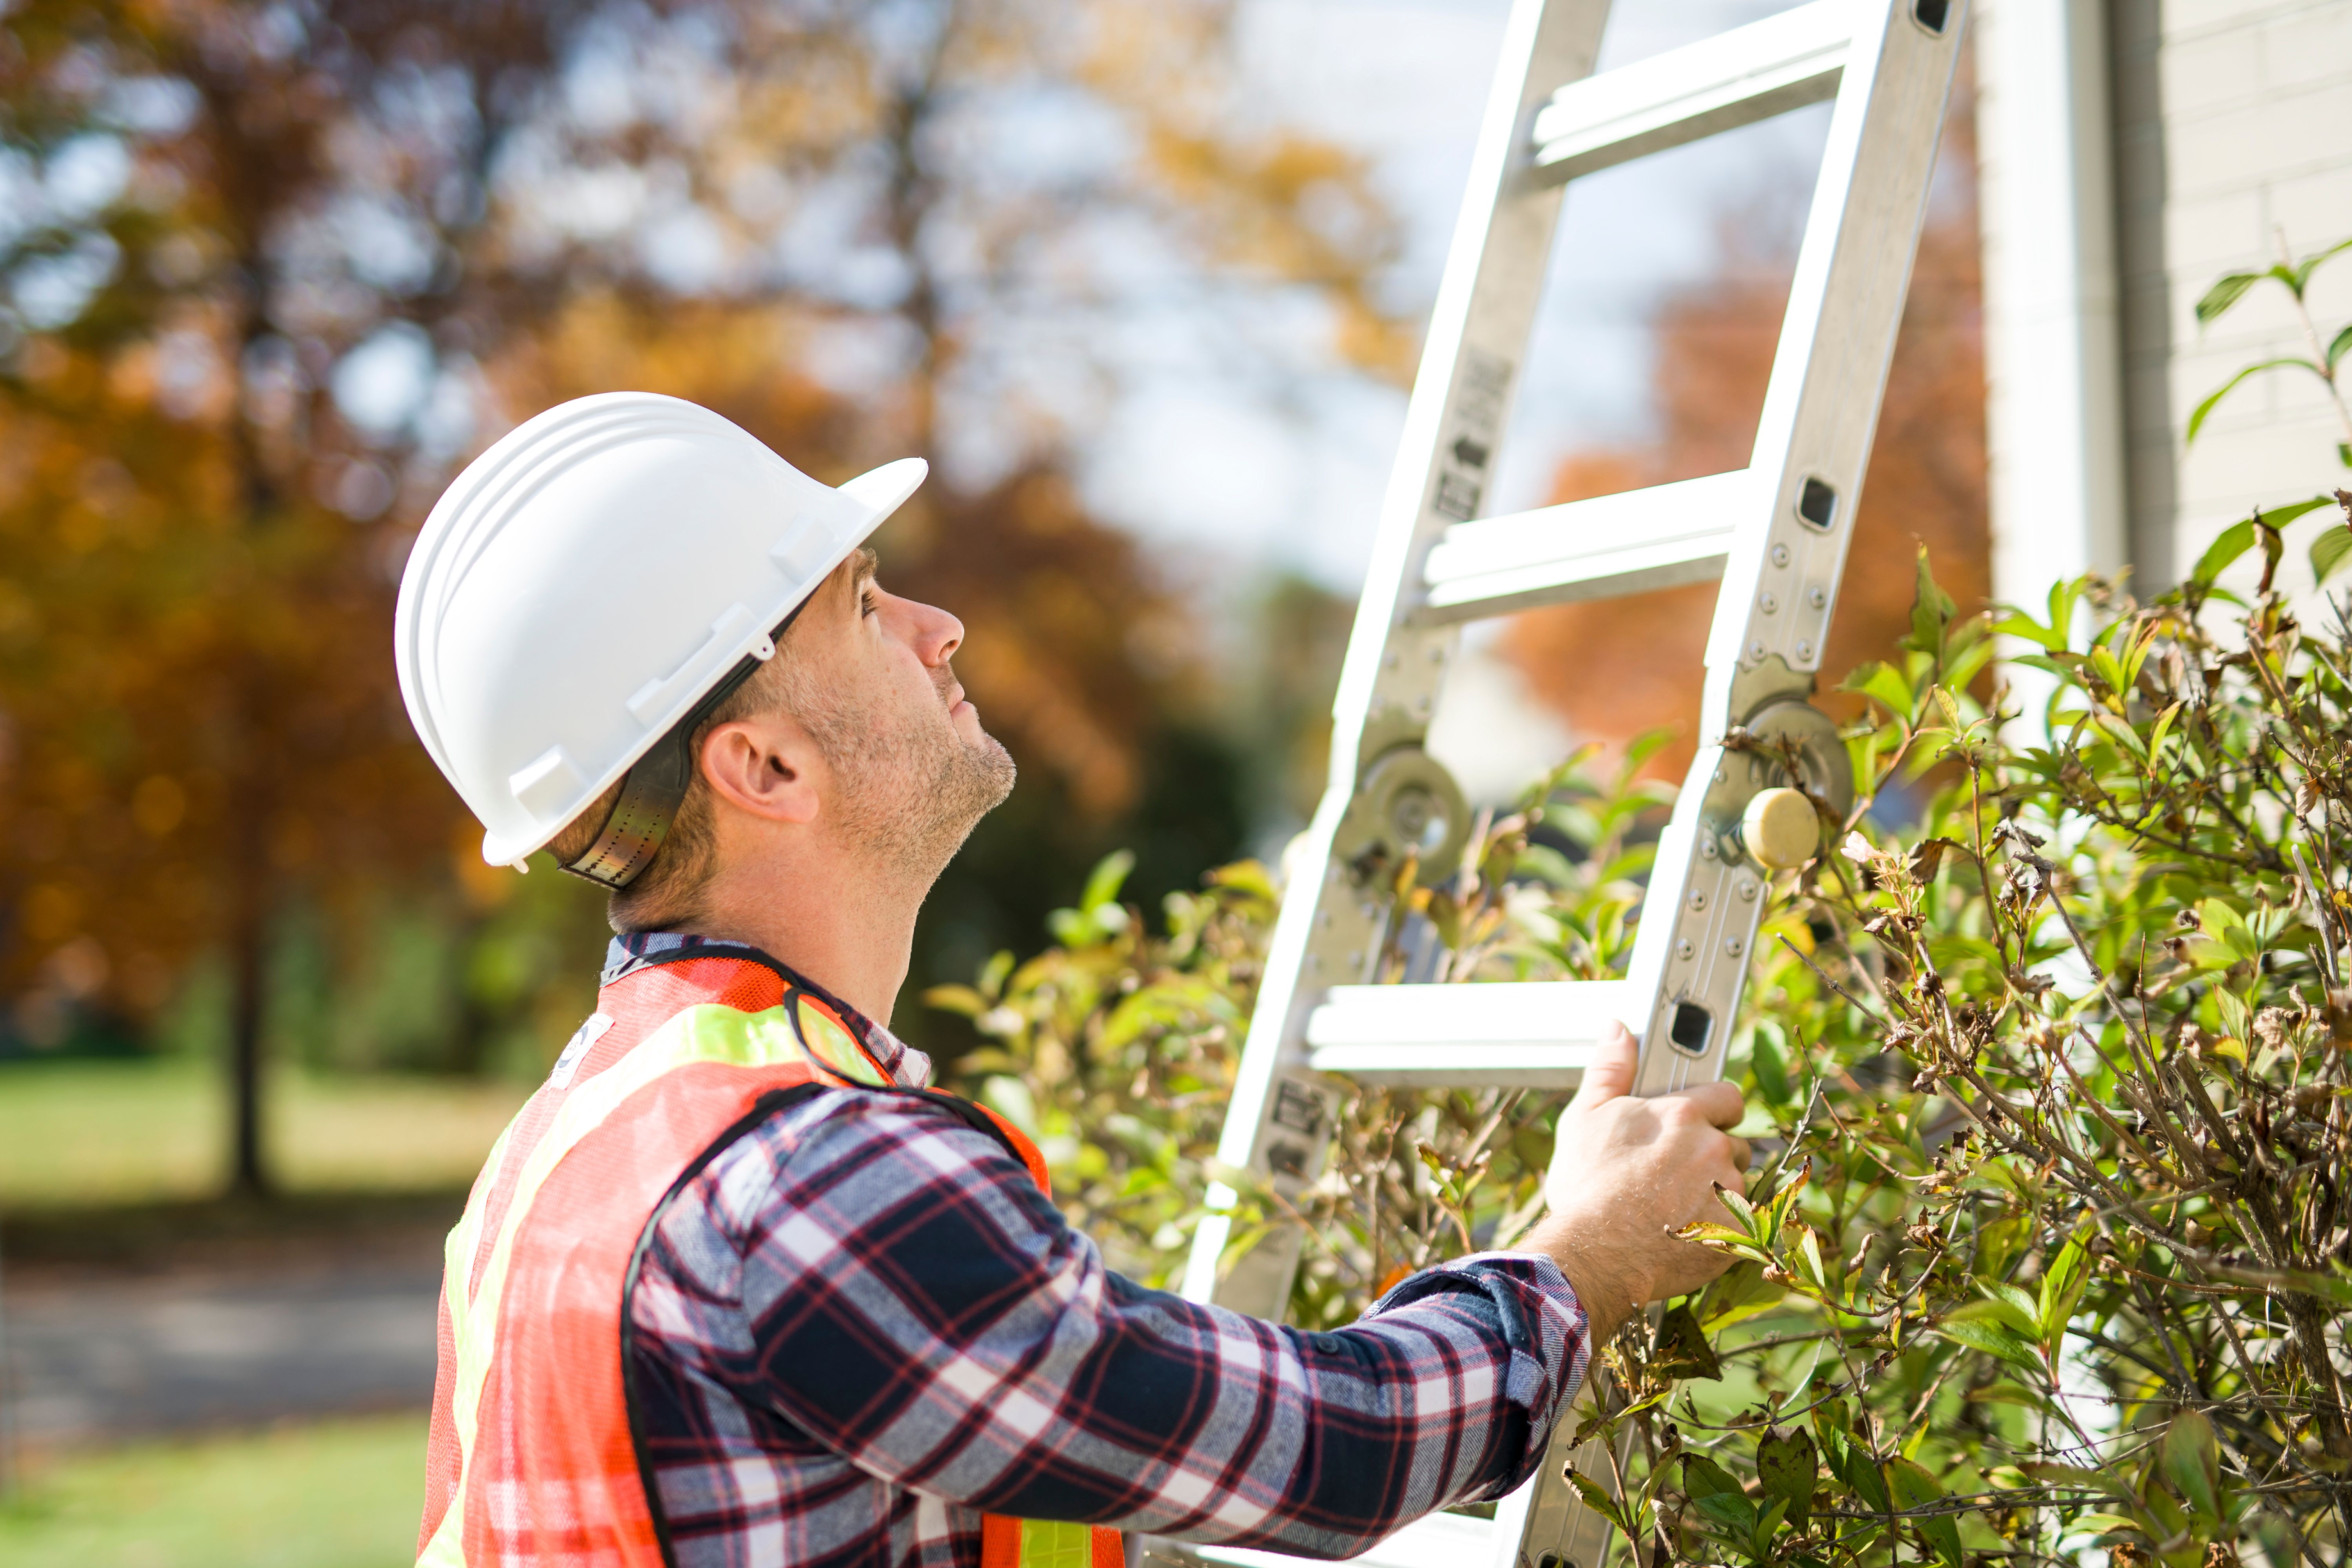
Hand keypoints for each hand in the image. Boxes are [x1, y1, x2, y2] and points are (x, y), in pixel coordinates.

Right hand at [1519, 1021, 1750, 1343]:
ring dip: (1718, 1192)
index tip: (1698, 1121)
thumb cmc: (1586, 1186)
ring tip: (1678, 1207)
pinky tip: (1688, 1234)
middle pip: (1734, 1144)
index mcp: (1683, 1114)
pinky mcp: (1737, 1236)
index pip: (1727, 1096)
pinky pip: (1742, 1227)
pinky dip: (1722, 1229)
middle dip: (1713, 1156)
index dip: (1715, 1108)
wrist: (1594, 1254)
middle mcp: (1714, 1149)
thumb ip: (1609, 1069)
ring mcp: (1729, 1193)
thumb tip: (1617, 1027)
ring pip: (1738, 1186)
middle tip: (1675, 1174)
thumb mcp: (1585, 1117)